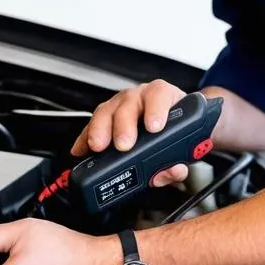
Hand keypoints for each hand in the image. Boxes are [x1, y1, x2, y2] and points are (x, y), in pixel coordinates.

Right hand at [71, 79, 189, 186]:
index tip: (154, 127)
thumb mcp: (183, 146)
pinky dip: (85, 138)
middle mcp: (139, 97)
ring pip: (107, 110)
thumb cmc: (176, 131)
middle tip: (124, 144)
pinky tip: (81, 150)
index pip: (159, 94)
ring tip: (98, 147)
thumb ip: (180, 162)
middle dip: (124, 125)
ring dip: (100, 129)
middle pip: (128, 103)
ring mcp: (120, 105)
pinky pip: (92, 125)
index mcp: (163, 97)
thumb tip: (173, 171)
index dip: (156, 109)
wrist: (172, 129)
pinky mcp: (105, 119)